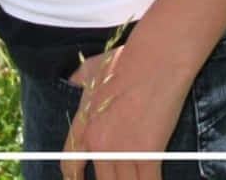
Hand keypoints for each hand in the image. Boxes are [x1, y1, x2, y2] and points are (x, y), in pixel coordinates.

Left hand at [61, 45, 185, 179]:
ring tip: (135, 176)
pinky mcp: (147, 154)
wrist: (155, 58)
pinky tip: (154, 179)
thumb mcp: (93, 67)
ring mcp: (122, 151)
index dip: (74, 178)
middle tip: (118, 175)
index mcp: (84, 125)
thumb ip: (80, 78)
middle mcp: (98, 144)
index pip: (70, 165)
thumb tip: (72, 79)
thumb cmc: (127, 59)